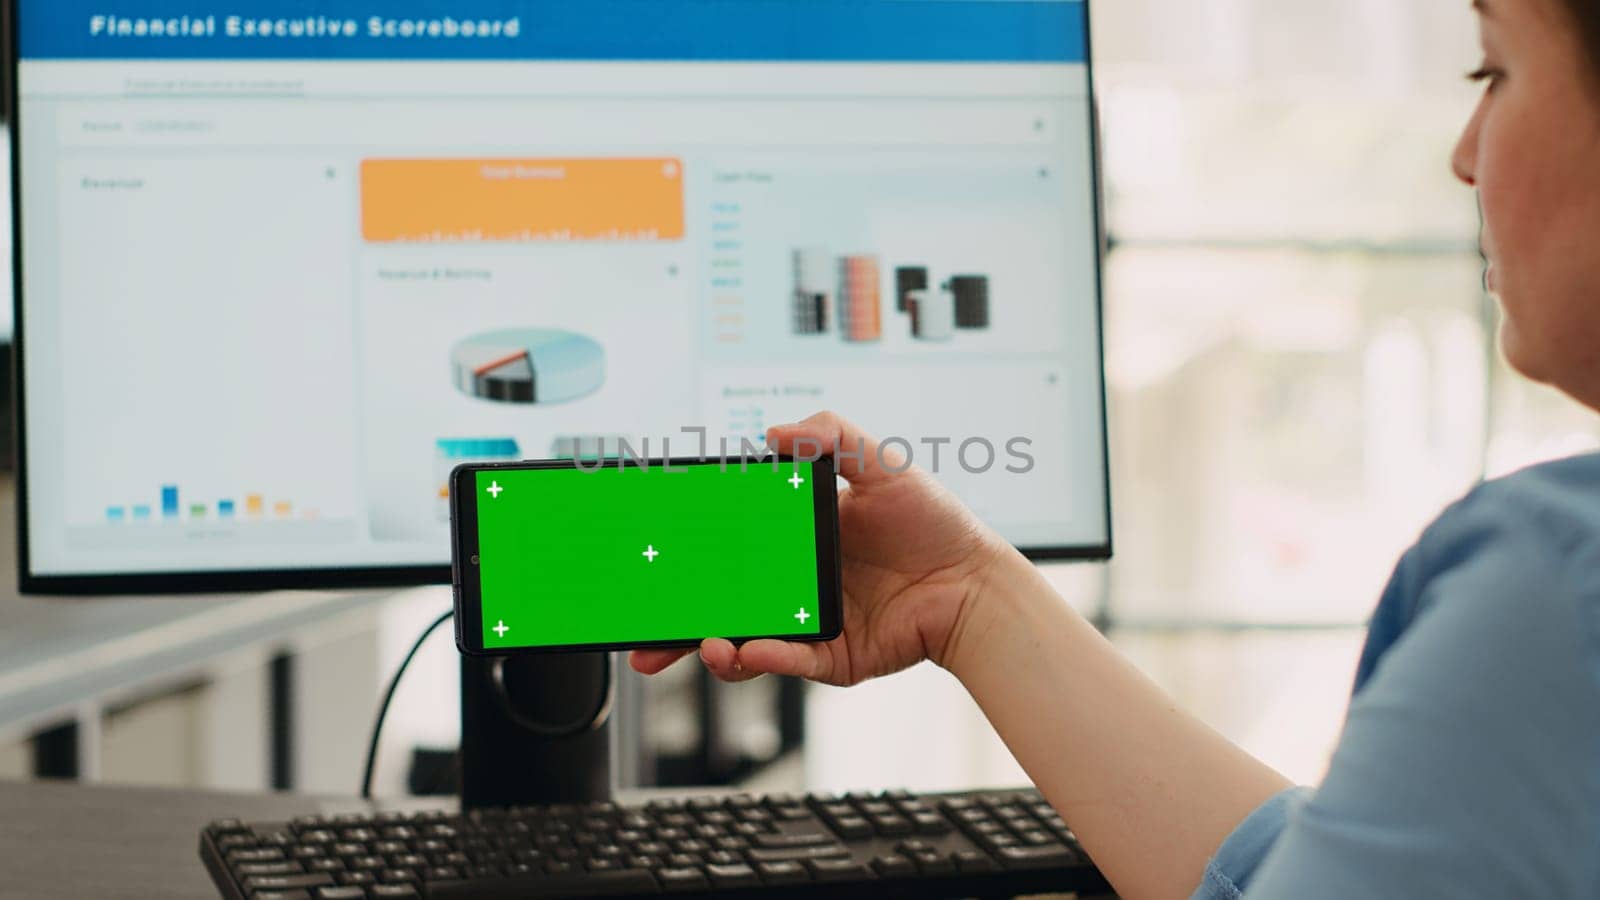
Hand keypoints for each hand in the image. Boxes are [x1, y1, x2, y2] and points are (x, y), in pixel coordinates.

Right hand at [629, 411, 1004, 685]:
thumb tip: (774, 433)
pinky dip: (764, 658)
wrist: (977, 584)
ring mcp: (807, 622)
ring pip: (742, 639)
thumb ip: (833, 435)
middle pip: (720, 601)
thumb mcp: (884, 465)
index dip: (689, 552)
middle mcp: (793, 580)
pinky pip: (788, 660)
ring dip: (712, 646)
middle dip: (674, 620)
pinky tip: (748, 651)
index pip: (727, 542)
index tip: (654, 552)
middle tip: (643, 630)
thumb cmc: (936, 524)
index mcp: (795, 534)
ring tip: (705, 643)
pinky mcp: (830, 656)